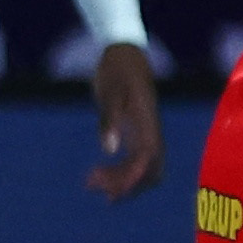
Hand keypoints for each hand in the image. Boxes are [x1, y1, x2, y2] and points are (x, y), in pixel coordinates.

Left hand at [87, 41, 162, 199]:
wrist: (123, 52)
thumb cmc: (116, 70)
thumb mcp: (110, 93)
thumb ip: (110, 120)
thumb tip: (109, 149)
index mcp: (148, 123)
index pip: (148, 161)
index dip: (132, 179)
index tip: (111, 190)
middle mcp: (151, 131)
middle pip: (149, 171)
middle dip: (126, 186)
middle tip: (96, 188)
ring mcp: (145, 132)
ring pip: (142, 168)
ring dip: (120, 180)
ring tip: (91, 183)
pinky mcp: (136, 130)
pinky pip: (134, 159)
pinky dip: (119, 170)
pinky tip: (99, 172)